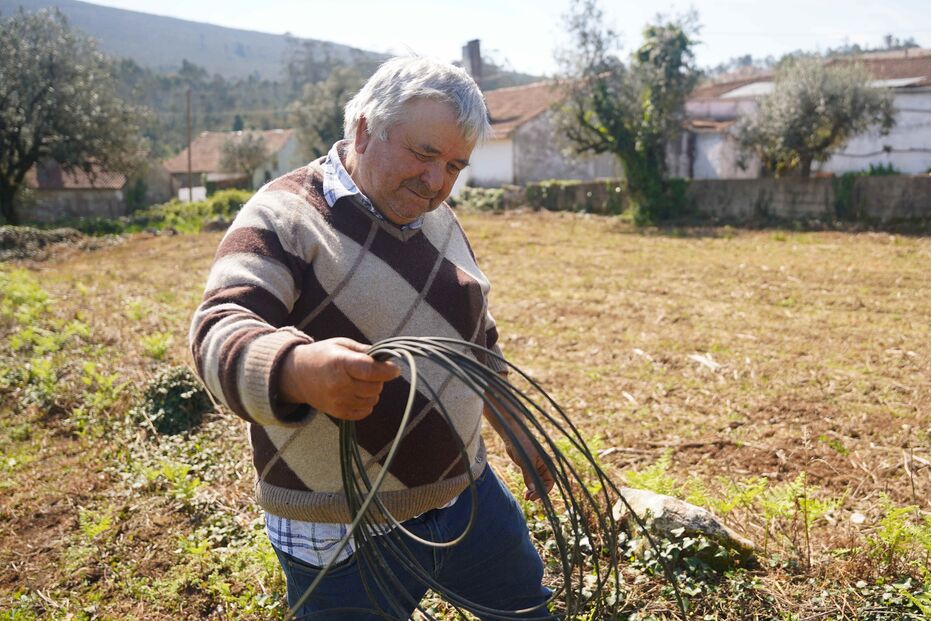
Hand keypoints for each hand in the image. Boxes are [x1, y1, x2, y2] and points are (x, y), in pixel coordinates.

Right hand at [279, 337, 399, 420]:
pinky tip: (356, 393)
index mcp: (340, 363)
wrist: (296, 375)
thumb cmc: (322, 355)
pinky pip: (364, 411)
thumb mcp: (341, 344)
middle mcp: (339, 385)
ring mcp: (338, 401)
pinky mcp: (338, 413)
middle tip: (370, 371)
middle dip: (379, 379)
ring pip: (372, 400)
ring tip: (359, 381)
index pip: (371, 371)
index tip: (395, 369)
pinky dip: (366, 403)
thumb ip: (364, 351)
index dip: (387, 370)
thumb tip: (386, 358)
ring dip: (372, 391)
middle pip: (374, 387)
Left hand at [504, 432, 555, 501]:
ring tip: (526, 498)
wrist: (512, 435)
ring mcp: (536, 467)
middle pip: (544, 484)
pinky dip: (529, 486)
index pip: (550, 481)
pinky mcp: (528, 467)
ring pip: (538, 483)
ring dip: (533, 491)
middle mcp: (543, 466)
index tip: (534, 496)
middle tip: (529, 499)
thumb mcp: (525, 461)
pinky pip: (531, 480)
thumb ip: (529, 475)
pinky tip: (525, 492)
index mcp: (547, 463)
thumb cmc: (521, 445)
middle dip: (538, 492)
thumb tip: (532, 490)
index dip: (544, 490)